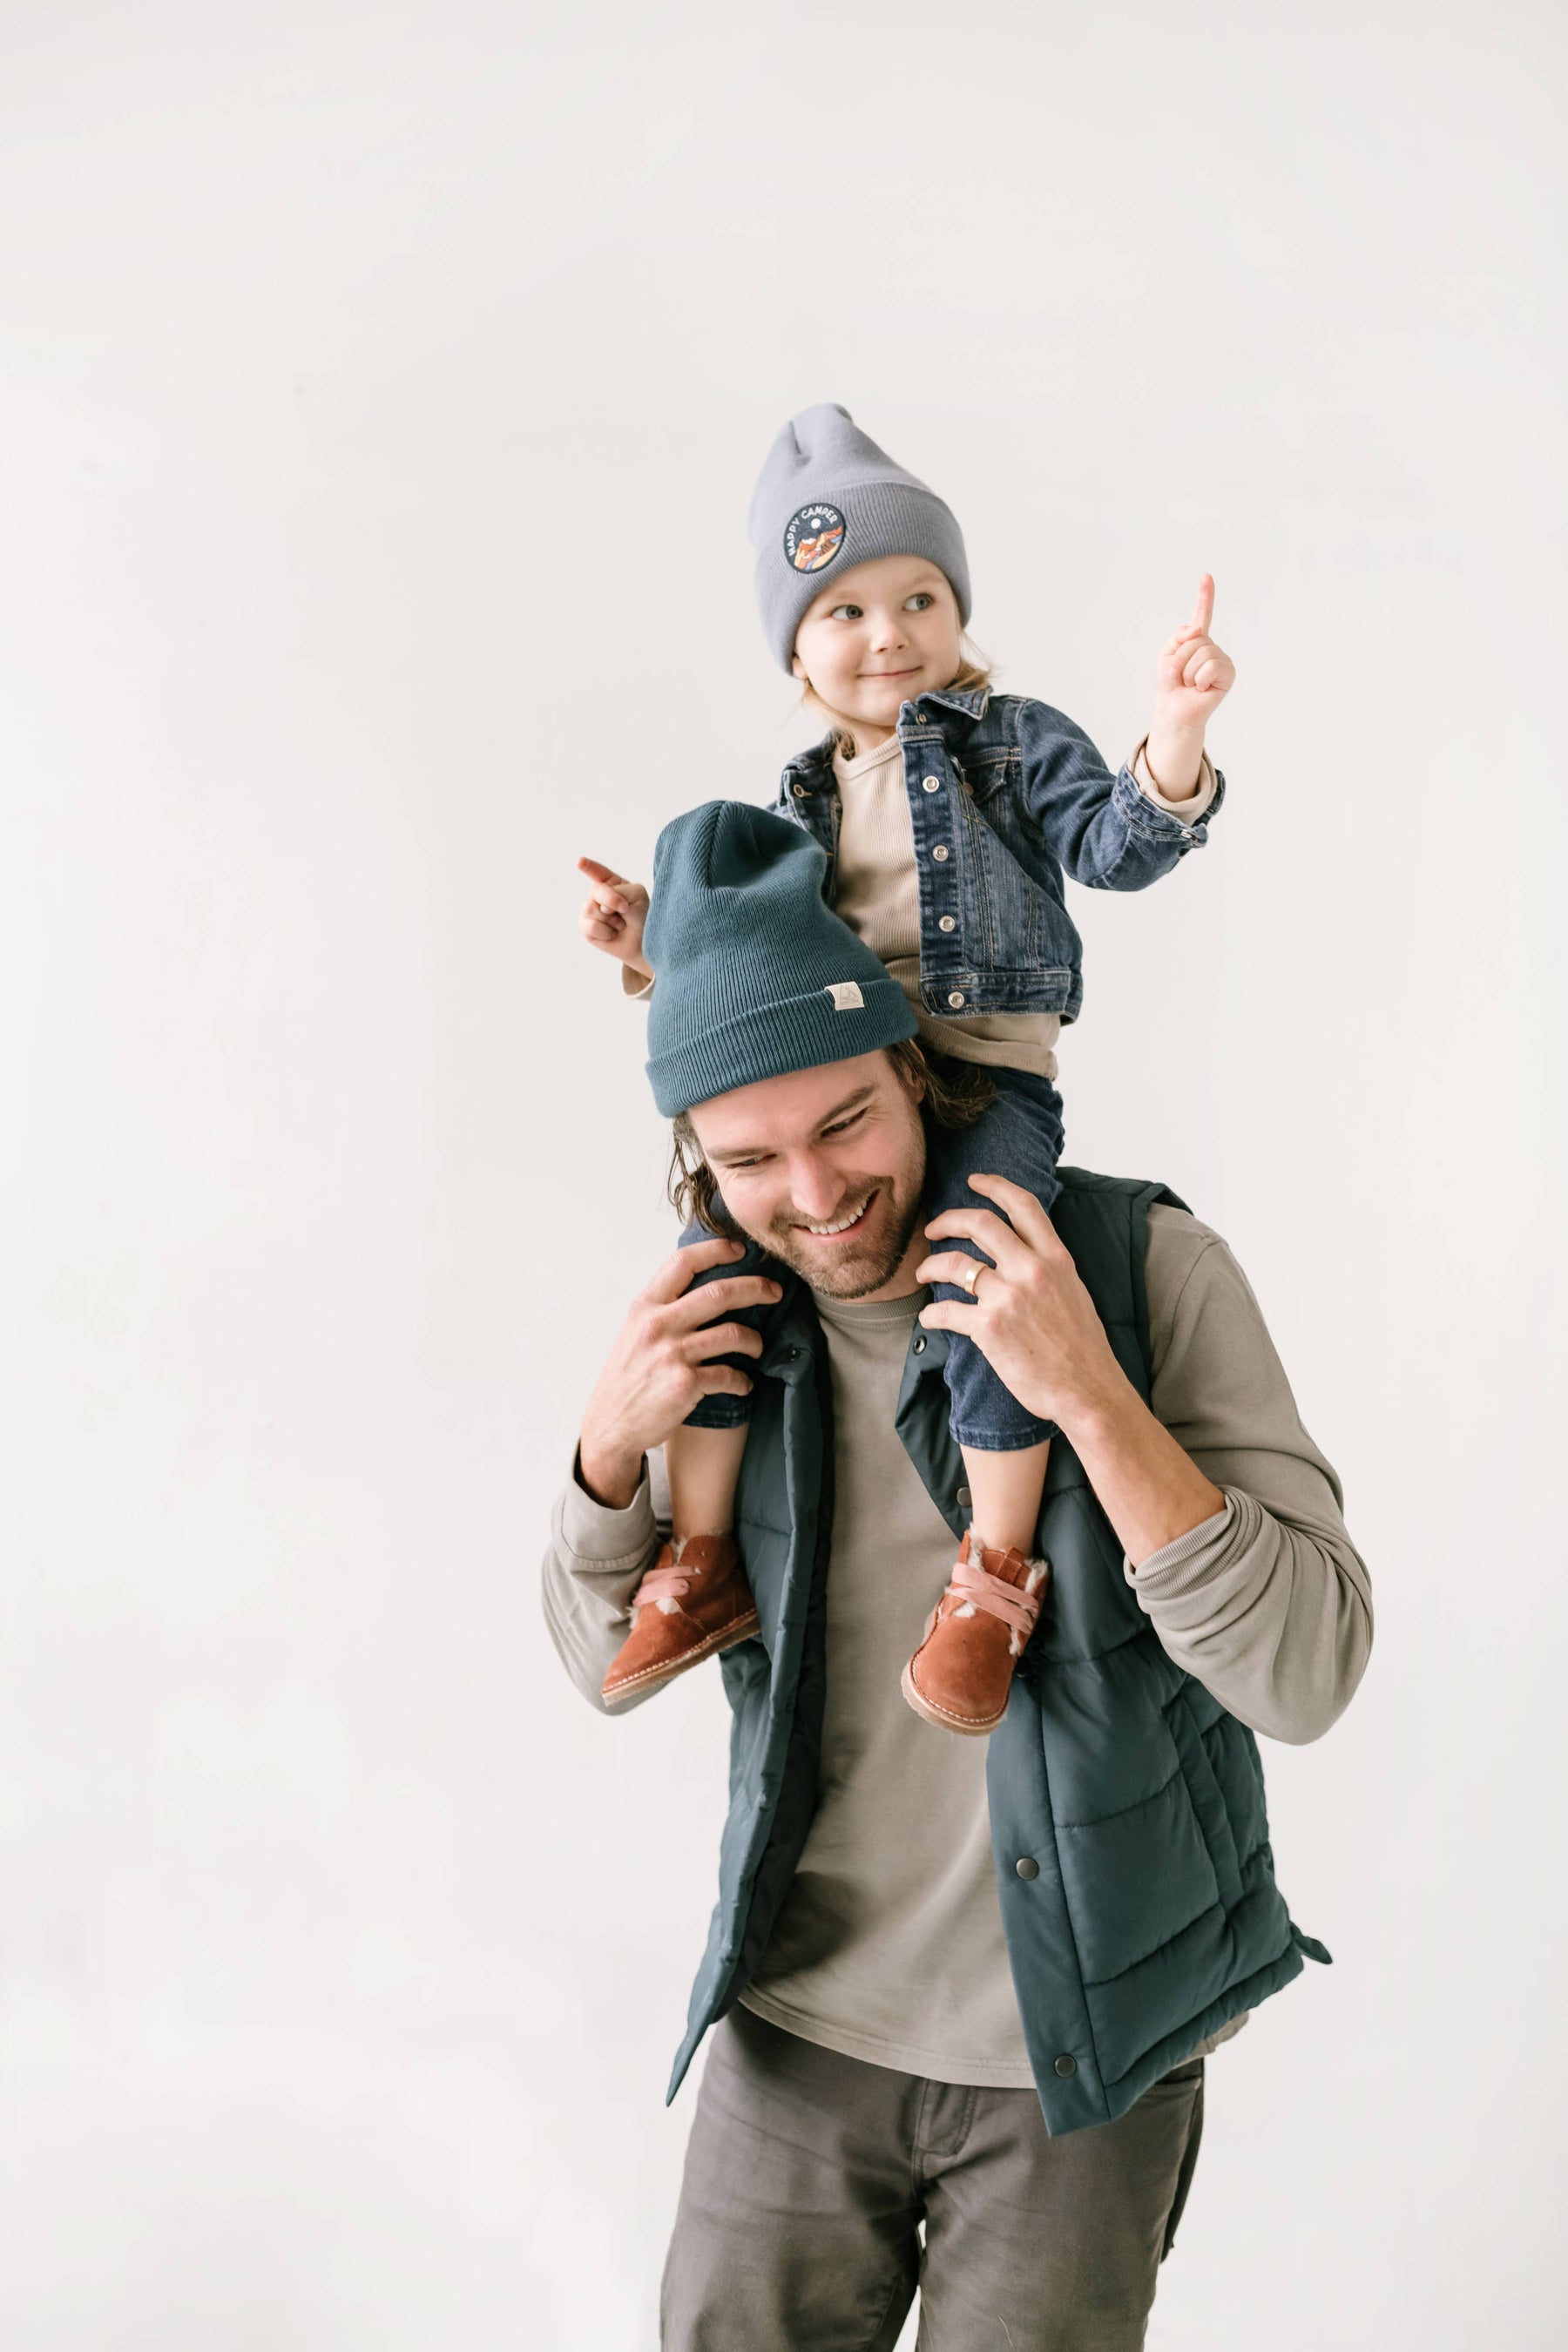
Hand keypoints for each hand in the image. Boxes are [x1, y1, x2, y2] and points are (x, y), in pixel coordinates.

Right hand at [578, 856, 652, 985]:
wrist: (643, 942)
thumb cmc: (642, 916)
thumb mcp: (638, 895)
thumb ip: (621, 892)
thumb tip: (601, 908)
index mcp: (611, 882)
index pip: (597, 872)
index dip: (588, 866)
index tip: (580, 861)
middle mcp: (597, 894)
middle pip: (597, 890)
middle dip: (611, 900)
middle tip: (625, 909)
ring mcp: (589, 909)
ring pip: (593, 910)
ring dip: (613, 920)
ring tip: (621, 925)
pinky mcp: (585, 927)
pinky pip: (591, 926)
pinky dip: (606, 932)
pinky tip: (612, 934)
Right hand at [578, 1237, 782, 1507]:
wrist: (610, 1426)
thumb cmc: (626, 1378)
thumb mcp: (634, 1332)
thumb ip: (663, 1309)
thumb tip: (702, 1285)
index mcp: (645, 1307)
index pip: (683, 1262)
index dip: (716, 1250)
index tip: (740, 1249)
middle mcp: (658, 1325)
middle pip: (720, 1293)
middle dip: (756, 1287)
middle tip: (775, 1292)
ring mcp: (672, 1354)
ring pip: (733, 1333)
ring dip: (755, 1340)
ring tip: (757, 1347)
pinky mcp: (686, 1384)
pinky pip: (730, 1375)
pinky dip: (744, 1381)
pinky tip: (744, 1384)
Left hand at [915, 1176, 1131, 1435]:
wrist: (1089, 1390)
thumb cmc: (1083, 1348)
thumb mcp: (1074, 1291)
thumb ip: (1048, 1267)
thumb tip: (1022, 1254)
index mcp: (1056, 1258)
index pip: (1023, 1205)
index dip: (994, 1185)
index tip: (974, 1181)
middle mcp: (1031, 1269)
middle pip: (979, 1223)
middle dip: (947, 1220)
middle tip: (933, 1228)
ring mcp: (1008, 1297)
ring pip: (954, 1263)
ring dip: (930, 1266)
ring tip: (924, 1273)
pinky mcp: (989, 1328)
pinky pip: (945, 1311)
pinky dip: (930, 1314)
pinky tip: (929, 1318)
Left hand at [1145, 575, 1234, 793]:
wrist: (1174, 710)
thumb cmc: (1171, 685)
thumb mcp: (1166, 656)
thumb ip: (1179, 637)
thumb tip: (1198, 630)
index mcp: (1195, 641)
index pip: (1202, 615)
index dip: (1205, 596)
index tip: (1206, 576)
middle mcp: (1211, 647)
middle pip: (1194, 640)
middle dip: (1180, 660)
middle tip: (1181, 677)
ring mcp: (1221, 659)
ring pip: (1201, 653)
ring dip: (1188, 672)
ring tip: (1191, 683)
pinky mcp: (1228, 673)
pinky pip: (1211, 666)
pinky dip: (1201, 679)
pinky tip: (1202, 688)